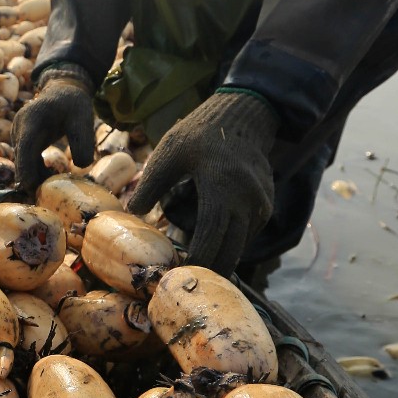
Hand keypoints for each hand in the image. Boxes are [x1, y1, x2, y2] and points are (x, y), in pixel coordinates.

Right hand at [13, 66, 97, 187]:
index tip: (28, 186)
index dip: (25, 167)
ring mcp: (19, 134)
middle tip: (44, 198)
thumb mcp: (83, 118)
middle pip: (21, 158)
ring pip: (23, 161)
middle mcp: (20, 127)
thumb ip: (83, 140)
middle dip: (30, 178)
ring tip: (52, 188)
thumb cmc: (73, 103)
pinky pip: (26, 159)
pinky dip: (35, 170)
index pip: (25, 146)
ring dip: (34, 176)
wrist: (63, 90)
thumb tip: (82, 165)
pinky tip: (50, 176)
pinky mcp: (23, 141)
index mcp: (32, 119)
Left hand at [129, 88, 277, 274]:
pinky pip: (246, 236)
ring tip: (193, 263)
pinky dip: (229, 244)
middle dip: (208, 270)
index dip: (196, 262)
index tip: (176, 276)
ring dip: (218, 258)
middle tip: (184, 282)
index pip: (210, 239)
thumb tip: (131, 213)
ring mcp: (261, 206)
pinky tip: (210, 243)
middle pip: (230, 252)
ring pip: (239, 247)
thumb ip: (150, 185)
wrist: (243, 116)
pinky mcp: (266, 207)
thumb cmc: (201, 133)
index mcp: (222, 189)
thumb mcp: (169, 153)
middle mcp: (247, 202)